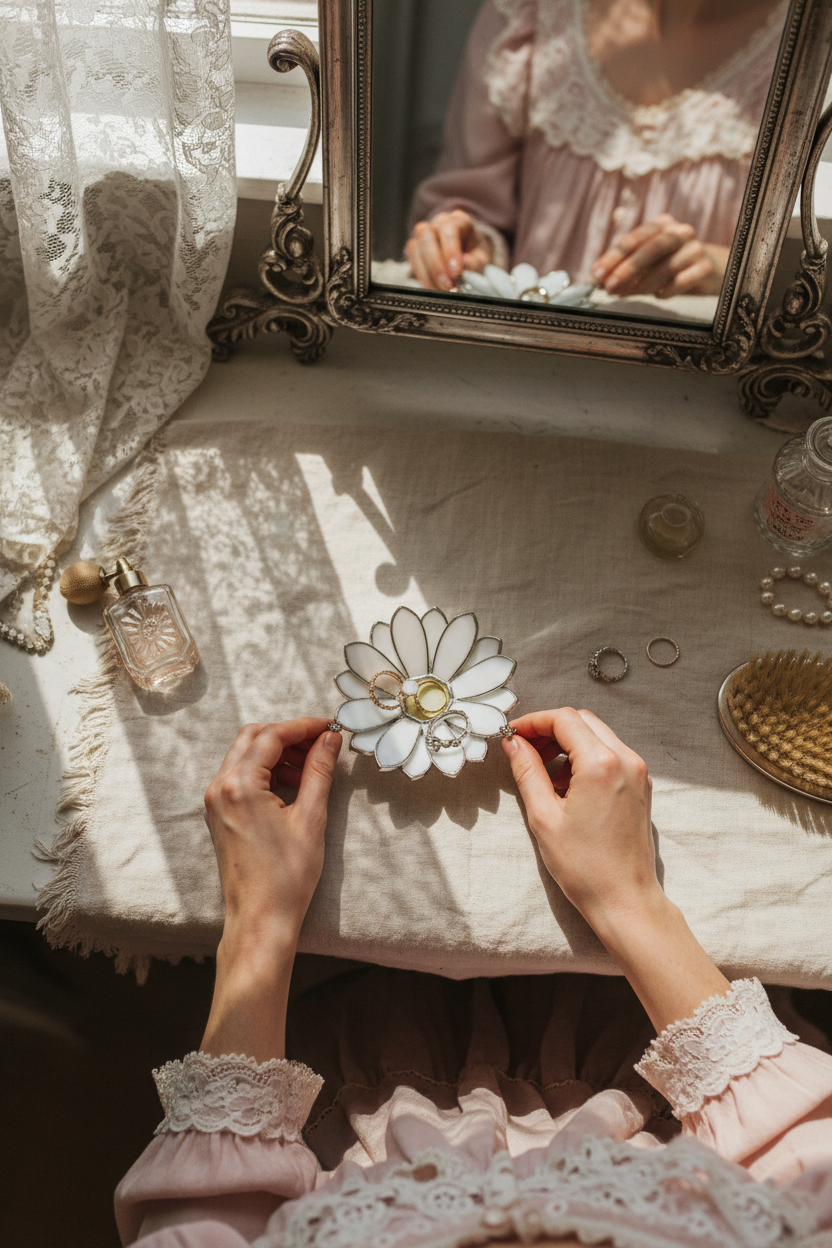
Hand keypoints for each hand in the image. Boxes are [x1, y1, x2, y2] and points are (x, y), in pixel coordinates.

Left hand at [200, 718, 340, 1061]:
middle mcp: (220, 787)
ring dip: (277, 752)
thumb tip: (330, 740)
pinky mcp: (218, 814)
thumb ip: (319, 771)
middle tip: (322, 742)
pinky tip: (292, 784)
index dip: (304, 726)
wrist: (260, 919)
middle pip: (253, 738)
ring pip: (245, 755)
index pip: (272, 736)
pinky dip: (265, 770)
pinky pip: (240, 776)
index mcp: (240, 785)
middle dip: (289, 734)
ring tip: (311, 766)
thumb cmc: (286, 876)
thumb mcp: (310, 818)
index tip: (330, 728)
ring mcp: (215, 801)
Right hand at [405, 209, 492, 290]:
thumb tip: (466, 263)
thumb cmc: (474, 256)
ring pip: (416, 247)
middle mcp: (438, 223)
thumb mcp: (482, 259)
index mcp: (458, 220)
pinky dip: (422, 277)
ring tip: (440, 290)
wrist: (466, 257)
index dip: (450, 250)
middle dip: (435, 264)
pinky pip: (412, 261)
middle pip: (427, 235)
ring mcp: (423, 234)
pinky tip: (433, 287)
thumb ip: (476, 262)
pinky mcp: (414, 248)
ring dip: (427, 273)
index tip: (456, 273)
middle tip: (446, 285)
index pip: (449, 229)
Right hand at [502, 708, 729, 1032]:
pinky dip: (586, 757)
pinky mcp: (641, 786)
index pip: (563, 719)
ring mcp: (638, 772)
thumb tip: (514, 744)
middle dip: (550, 729)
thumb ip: (527, 772)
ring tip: (543, 771)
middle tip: (524, 750)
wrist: (625, 900)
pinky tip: (566, 785)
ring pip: (598, 735)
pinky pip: (611, 754)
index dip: (533, 721)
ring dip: (568, 743)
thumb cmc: (584, 867)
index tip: (512, 735)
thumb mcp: (544, 817)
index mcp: (601, 764)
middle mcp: (626, 760)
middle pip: (582, 721)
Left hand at [592, 214, 727, 297]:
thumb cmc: (667, 265)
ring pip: (667, 266)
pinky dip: (667, 290)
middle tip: (610, 287)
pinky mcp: (706, 267)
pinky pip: (683, 281)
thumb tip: (598, 276)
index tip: (598, 274)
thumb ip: (622, 267)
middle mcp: (679, 232)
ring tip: (629, 294)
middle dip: (627, 268)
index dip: (614, 256)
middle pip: (651, 248)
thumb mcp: (645, 263)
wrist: (707, 270)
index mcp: (661, 225)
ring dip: (644, 283)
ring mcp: (695, 248)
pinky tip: (659, 295)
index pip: (634, 238)